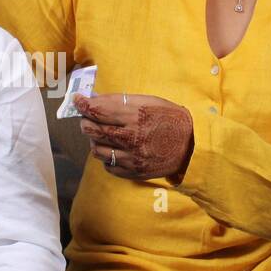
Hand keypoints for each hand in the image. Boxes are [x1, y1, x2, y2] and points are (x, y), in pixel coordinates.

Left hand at [75, 92, 193, 180]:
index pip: (97, 110)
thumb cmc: (170, 119)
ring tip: (102, 135)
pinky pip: (108, 165)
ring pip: (96, 149)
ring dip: (94, 141)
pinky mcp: (134, 171)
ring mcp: (132, 156)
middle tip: (87, 118)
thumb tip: (95, 100)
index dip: (83, 104)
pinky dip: (107, 157)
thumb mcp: (149, 101)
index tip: (77, 101)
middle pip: (92, 130)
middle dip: (85, 122)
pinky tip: (115, 150)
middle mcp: (131, 136)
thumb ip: (122, 102)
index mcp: (135, 115)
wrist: (193, 145)